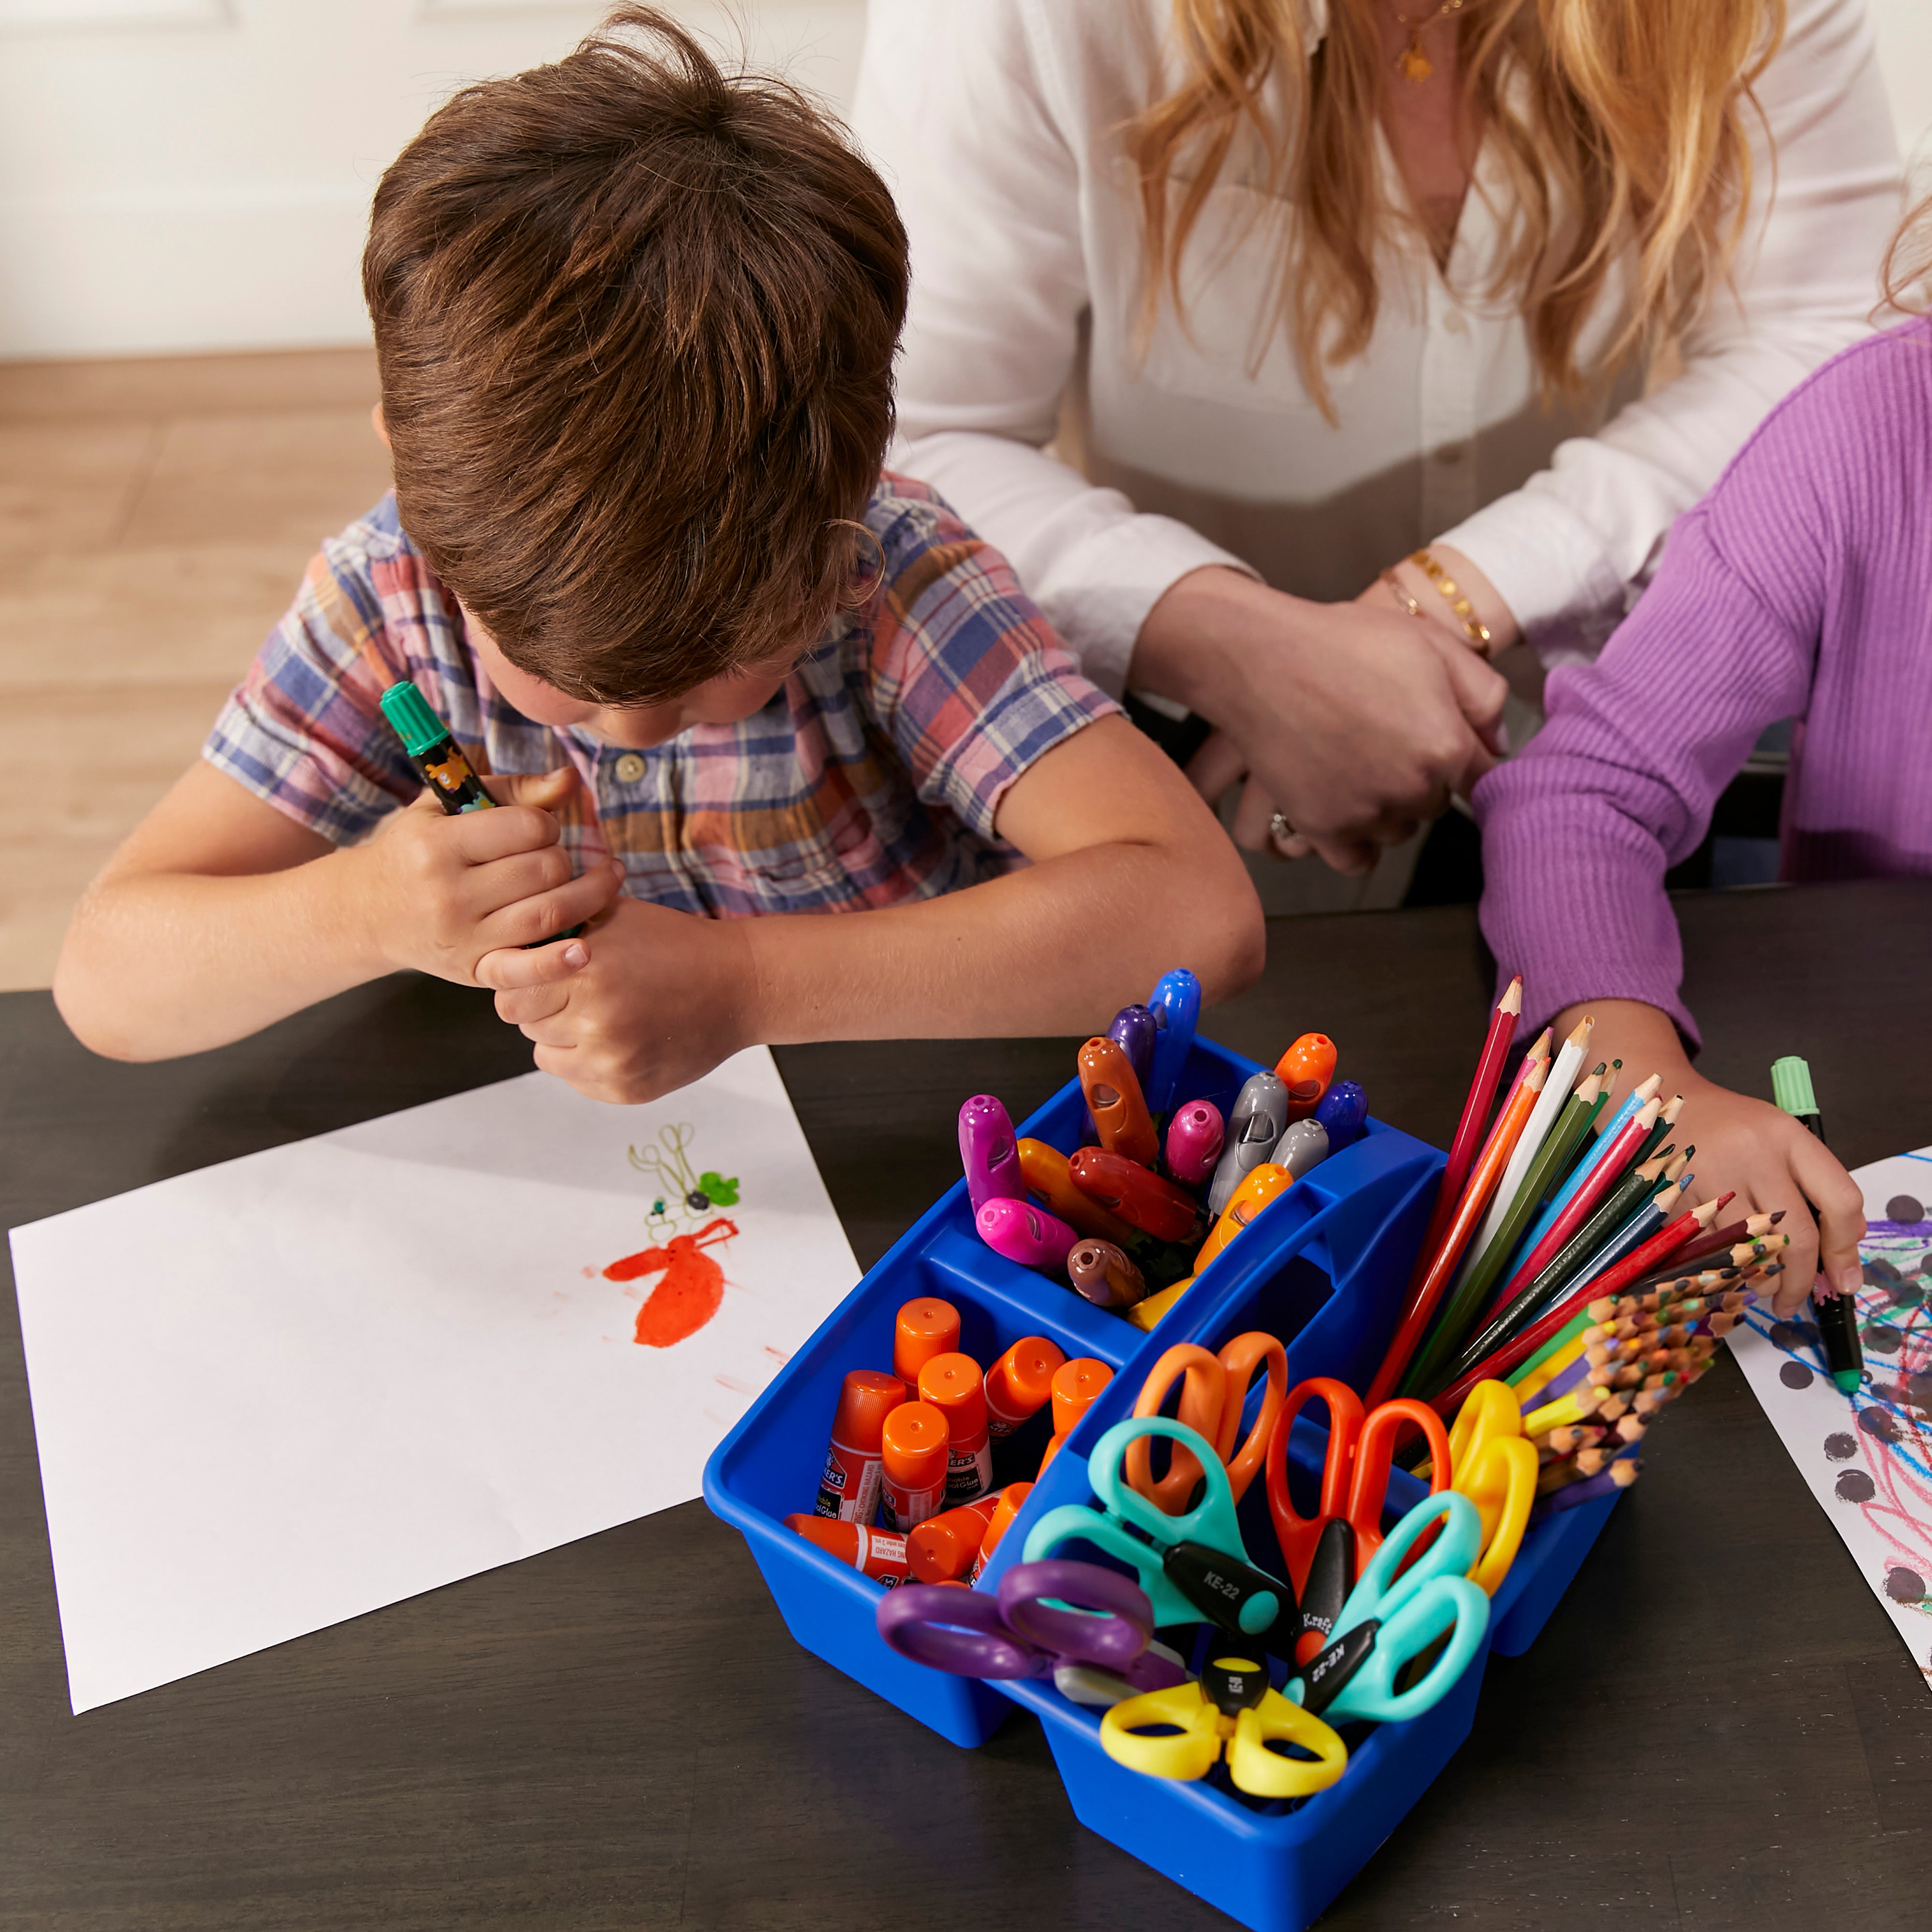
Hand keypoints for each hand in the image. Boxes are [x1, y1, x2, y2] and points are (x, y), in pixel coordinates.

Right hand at [348, 766, 622, 985]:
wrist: (370, 911)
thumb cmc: (419, 850)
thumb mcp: (448, 808)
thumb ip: (513, 791)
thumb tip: (570, 779)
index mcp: (438, 844)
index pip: (528, 827)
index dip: (547, 824)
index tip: (539, 829)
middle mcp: (448, 893)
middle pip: (546, 870)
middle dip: (563, 858)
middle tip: (554, 859)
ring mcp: (462, 937)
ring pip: (550, 913)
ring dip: (590, 895)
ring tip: (607, 880)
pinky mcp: (473, 970)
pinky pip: (524, 969)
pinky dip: (558, 962)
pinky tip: (584, 950)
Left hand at [480, 895, 757, 1103]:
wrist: (739, 985)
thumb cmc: (675, 943)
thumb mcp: (615, 915)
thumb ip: (559, 924)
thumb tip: (509, 935)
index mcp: (586, 972)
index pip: (510, 992)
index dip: (522, 979)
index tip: (543, 972)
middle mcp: (594, 1022)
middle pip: (525, 1024)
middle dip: (541, 1006)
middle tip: (573, 991)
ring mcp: (610, 1062)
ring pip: (546, 1055)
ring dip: (561, 1035)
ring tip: (598, 1013)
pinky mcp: (624, 1090)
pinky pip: (576, 1079)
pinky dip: (585, 1060)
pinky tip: (617, 1036)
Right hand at [1133, 567, 1507, 874]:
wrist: (1259, 660)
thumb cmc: (1342, 642)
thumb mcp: (1429, 644)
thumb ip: (1482, 694)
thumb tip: (1501, 743)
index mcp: (1445, 743)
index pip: (1482, 778)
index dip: (1466, 762)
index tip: (1448, 750)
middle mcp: (1411, 787)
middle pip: (1436, 805)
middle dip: (1422, 780)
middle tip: (1387, 741)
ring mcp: (1365, 813)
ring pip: (1399, 833)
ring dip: (1388, 811)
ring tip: (1359, 767)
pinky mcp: (1322, 829)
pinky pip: (1357, 860)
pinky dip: (1357, 843)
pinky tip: (1348, 809)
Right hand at [1558, 1001, 1865, 1317]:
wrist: (1659, 1100)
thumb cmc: (1729, 1126)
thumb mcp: (1781, 1139)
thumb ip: (1817, 1186)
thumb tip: (1844, 1248)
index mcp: (1787, 1137)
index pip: (1838, 1199)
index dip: (1845, 1247)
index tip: (1843, 1278)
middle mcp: (1751, 1155)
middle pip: (1796, 1237)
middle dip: (1801, 1281)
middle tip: (1796, 1300)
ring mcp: (1709, 1176)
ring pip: (1750, 1251)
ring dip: (1760, 1280)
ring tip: (1760, 1285)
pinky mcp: (1674, 1196)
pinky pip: (1707, 1249)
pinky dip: (1721, 1268)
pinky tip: (1725, 1268)